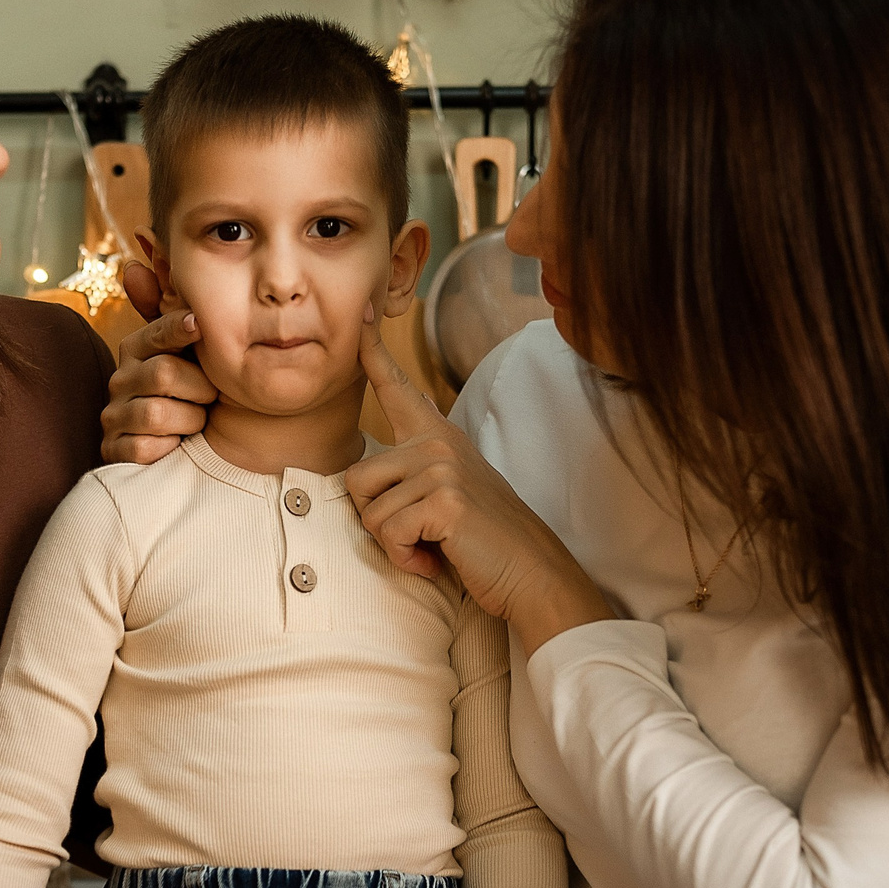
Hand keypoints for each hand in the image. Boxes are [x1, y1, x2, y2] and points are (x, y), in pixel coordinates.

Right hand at [99, 259, 215, 463]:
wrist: (184, 449)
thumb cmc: (193, 392)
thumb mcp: (192, 348)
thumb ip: (174, 299)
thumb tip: (145, 234)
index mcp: (139, 347)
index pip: (158, 331)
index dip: (180, 328)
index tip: (199, 325)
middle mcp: (121, 377)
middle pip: (164, 373)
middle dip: (197, 389)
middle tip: (208, 396)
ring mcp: (114, 414)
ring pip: (157, 413)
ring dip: (187, 420)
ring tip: (193, 421)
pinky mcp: (114, 449)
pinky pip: (144, 448)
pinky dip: (167, 448)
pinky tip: (174, 445)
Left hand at [347, 306, 615, 654]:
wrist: (532, 572)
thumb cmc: (484, 541)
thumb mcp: (447, 494)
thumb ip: (413, 475)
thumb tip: (361, 480)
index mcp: (438, 437)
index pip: (397, 388)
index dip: (373, 353)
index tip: (361, 315)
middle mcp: (438, 443)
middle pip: (357, 480)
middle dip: (376, 522)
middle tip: (419, 536)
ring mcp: (442, 468)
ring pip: (371, 514)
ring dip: (395, 545)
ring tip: (434, 546)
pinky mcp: (445, 500)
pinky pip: (390, 533)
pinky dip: (407, 558)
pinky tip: (437, 559)